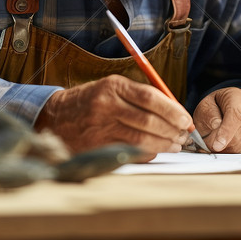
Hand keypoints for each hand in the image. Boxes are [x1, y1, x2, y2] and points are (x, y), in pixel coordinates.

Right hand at [34, 74, 189, 154]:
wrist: (54, 117)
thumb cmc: (90, 101)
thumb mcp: (111, 88)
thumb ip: (140, 97)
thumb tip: (174, 111)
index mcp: (113, 86)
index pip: (151, 97)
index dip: (173, 110)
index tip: (185, 119)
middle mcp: (106, 105)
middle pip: (149, 120)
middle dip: (172, 130)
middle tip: (183, 135)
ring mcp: (101, 127)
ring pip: (141, 139)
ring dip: (163, 144)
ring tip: (174, 144)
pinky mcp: (98, 146)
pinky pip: (130, 152)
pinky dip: (147, 153)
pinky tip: (155, 151)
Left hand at [193, 87, 240, 152]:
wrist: (225, 107)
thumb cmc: (214, 106)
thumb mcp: (205, 105)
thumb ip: (208, 114)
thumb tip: (215, 125)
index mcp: (237, 98)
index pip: (237, 116)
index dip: (227, 132)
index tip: (216, 145)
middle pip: (237, 136)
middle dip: (220, 143)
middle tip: (207, 139)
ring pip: (239, 147)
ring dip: (224, 149)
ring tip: (215, 139)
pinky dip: (230, 151)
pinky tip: (225, 143)